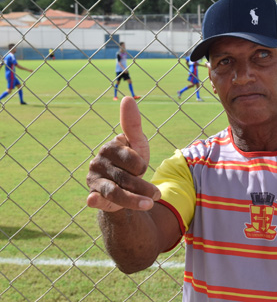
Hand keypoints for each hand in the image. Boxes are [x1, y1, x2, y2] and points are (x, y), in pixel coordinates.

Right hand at [86, 97, 160, 211]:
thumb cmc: (132, 161)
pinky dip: (94, 200)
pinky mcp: (94, 197)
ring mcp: (94, 180)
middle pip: (125, 178)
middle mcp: (98, 163)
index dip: (141, 165)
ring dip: (132, 200)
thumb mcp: (137, 144)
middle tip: (158, 194)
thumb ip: (133, 124)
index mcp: (109, 148)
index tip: (143, 167)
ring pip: (114, 192)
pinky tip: (93, 199)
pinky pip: (94, 199)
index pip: (131, 158)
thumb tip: (127, 98)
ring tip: (150, 203)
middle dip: (144, 187)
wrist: (125, 186)